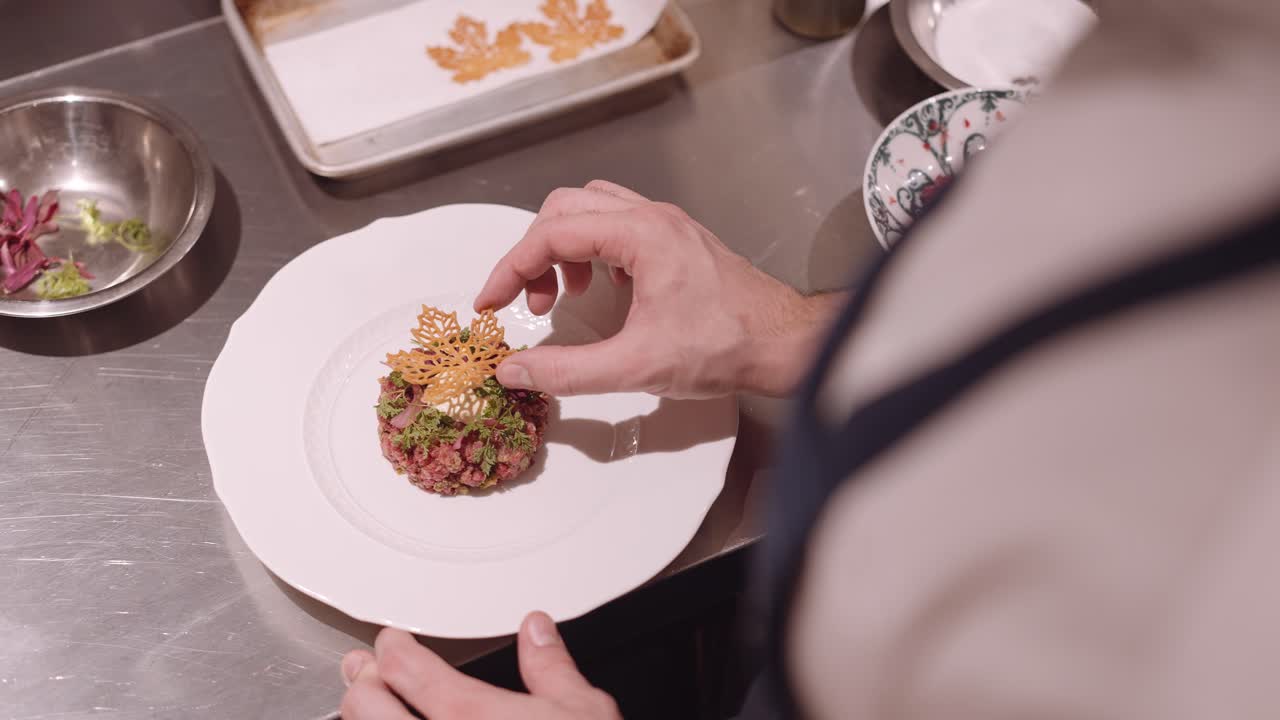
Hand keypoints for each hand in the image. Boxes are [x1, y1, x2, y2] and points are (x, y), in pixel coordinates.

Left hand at [340, 611, 620, 719]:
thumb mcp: (582, 712)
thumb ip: (551, 668)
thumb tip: (537, 632)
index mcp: (470, 715)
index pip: (404, 666)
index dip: (391, 646)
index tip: (393, 644)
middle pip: (365, 704)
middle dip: (364, 681)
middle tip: (367, 671)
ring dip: (361, 719)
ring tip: (369, 708)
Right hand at [474, 180, 836, 397]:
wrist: (786, 345)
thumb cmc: (725, 347)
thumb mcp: (636, 366)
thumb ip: (568, 370)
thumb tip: (515, 369)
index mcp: (641, 234)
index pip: (552, 234)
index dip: (511, 268)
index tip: (491, 303)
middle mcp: (653, 218)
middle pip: (566, 209)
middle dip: (536, 255)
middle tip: (532, 306)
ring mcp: (668, 226)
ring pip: (592, 211)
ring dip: (565, 248)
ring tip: (566, 298)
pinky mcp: (678, 242)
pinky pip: (619, 227)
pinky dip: (595, 252)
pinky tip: (605, 292)